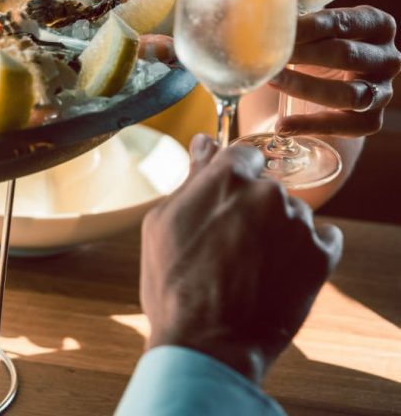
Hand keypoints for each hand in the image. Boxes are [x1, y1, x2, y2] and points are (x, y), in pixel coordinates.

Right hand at [141, 136, 342, 383]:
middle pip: (267, 188)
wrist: (207, 343)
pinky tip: (280, 273)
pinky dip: (306, 252)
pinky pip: (324, 239)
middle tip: (229, 246)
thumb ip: (191, 178)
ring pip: (294, 214)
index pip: (241, 154)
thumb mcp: (163, 223)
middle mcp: (267, 192)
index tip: (224, 201)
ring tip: (251, 269)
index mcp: (225, 178)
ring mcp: (298, 224)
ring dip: (279, 232)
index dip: (232, 178)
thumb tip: (203, 143)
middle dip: (252, 210)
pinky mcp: (322, 256)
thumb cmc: (174, 284)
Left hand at [269, 6, 400, 136]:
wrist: (311, 95)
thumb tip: (240, 5)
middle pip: (345, 55)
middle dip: (303, 54)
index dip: (307, 26)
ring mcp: (383, 91)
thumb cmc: (304, 51)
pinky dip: (311, 125)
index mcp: (375, 25)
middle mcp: (388, 57)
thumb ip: (285, 17)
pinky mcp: (370, 121)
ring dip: (305, 86)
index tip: (276, 27)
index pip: (342, 22)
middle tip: (268, 54)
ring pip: (349, 93)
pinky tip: (282, 125)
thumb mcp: (302, 30)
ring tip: (270, 81)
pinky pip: (345, 126)